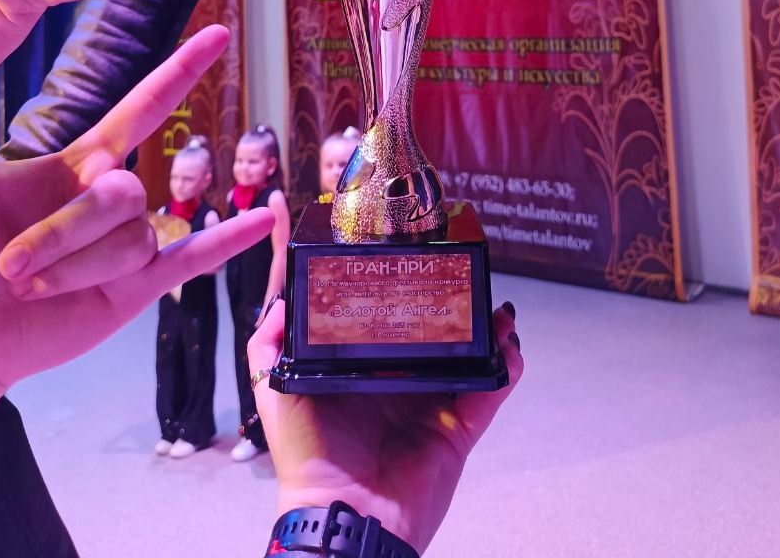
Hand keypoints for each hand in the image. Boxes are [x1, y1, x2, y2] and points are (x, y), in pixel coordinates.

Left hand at [0, 25, 273, 421]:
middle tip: (9, 268)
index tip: (216, 34)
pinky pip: (192, 257)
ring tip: (29, 289)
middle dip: (63, 233)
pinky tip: (264, 221)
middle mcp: (113, 196)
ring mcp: (128, 242)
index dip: (180, 69)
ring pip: (129, 239)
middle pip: (121, 192)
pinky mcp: (136, 287)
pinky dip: (229, 241)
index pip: (145, 105)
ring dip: (74, 268)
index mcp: (80, 163)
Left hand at [249, 301, 522, 554]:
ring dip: (488, 332)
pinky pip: (489, 393)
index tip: (414, 266)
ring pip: (469, 360)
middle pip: (436, 337)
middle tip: (465, 279)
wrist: (344, 513)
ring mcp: (434, 406)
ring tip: (498, 309)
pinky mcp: (458, 429)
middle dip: (455, 308)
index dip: (403, 298)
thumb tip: (280, 303)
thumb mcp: (277, 395)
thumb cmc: (308, 455)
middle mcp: (401, 385)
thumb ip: (269, 349)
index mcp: (364, 373)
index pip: (388, 326)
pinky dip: (505, 369)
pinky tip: (510, 345)